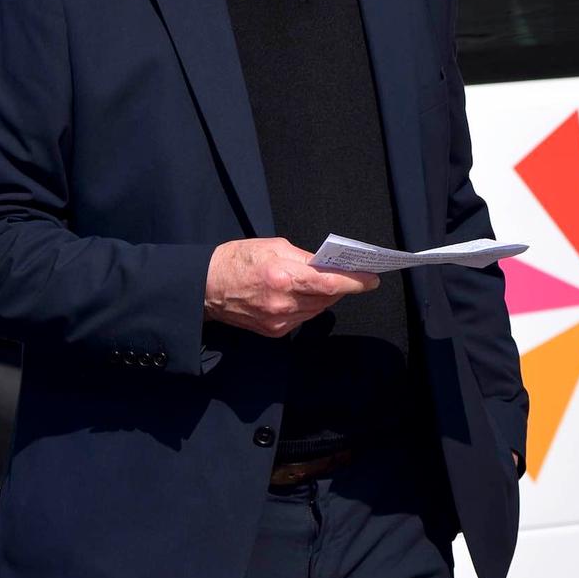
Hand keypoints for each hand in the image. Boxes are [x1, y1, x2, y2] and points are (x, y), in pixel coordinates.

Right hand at [204, 239, 379, 337]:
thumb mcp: (274, 245)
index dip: (355, 282)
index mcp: (283, 277)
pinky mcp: (274, 332)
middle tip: (350, 274)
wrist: (206, 287)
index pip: (330, 284)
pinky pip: (303, 318)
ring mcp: (278, 321)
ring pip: (318, 310)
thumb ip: (305, 257)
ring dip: (326, 297)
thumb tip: (327, 265)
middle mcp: (283, 303)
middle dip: (341, 286)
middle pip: (328, 298)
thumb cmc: (237, 260)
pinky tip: (303, 295)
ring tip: (326, 282)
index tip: (372, 279)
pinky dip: (309, 306)